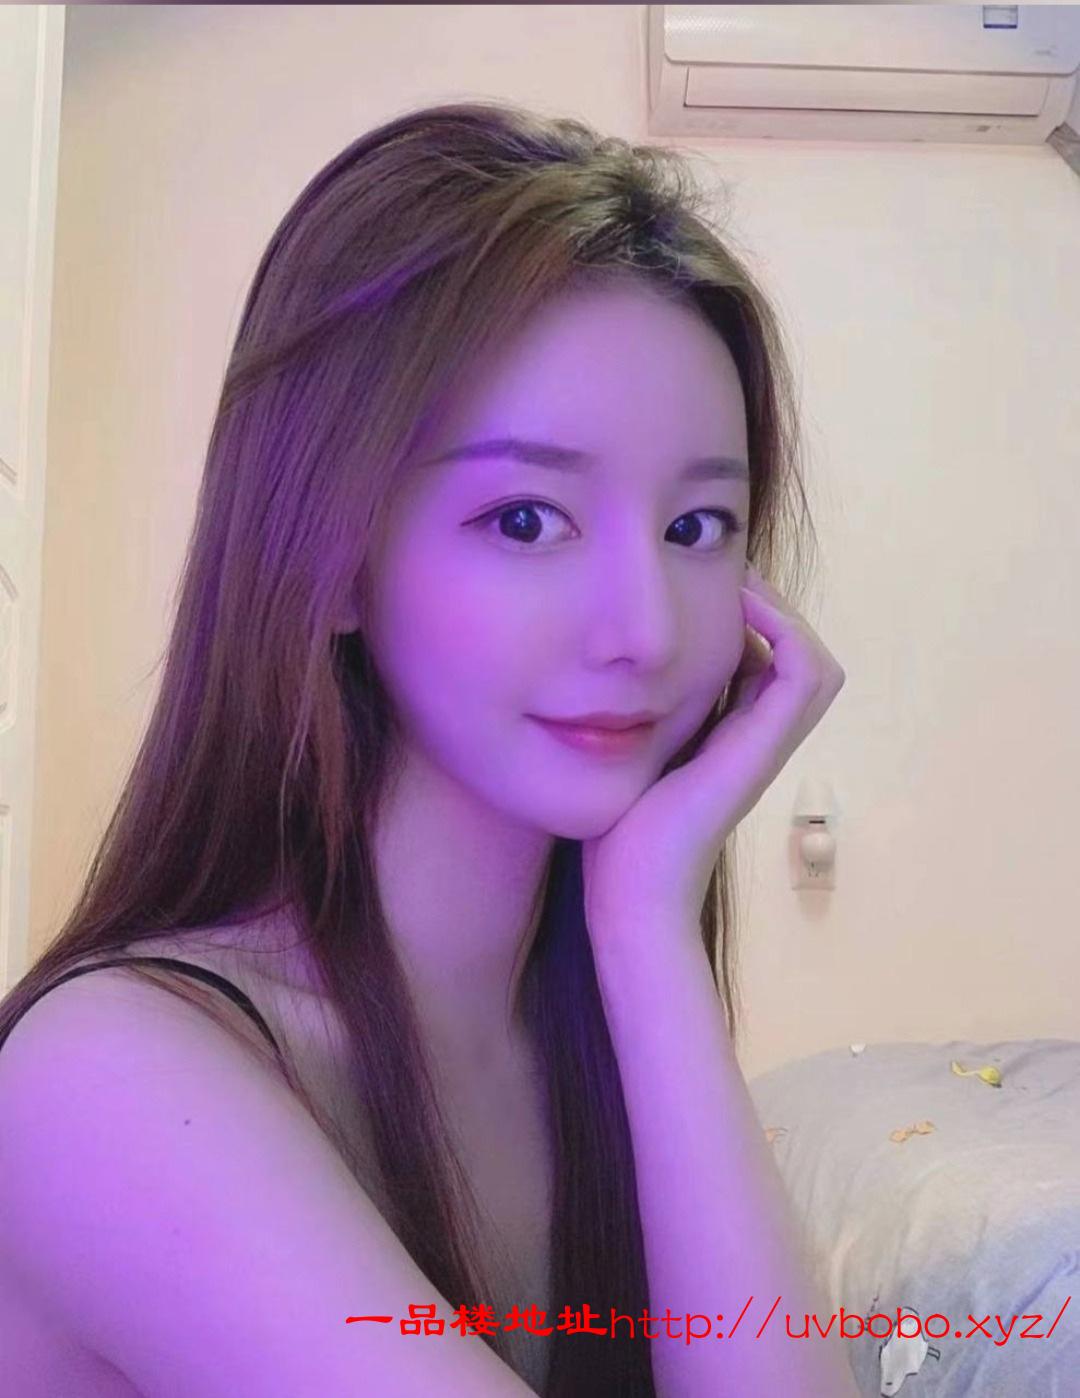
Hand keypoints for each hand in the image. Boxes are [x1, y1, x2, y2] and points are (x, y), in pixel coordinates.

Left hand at [581, 564, 845, 943]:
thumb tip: (593, 676)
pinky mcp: (762, 746)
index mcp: (726, 741)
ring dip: (780, 614)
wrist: (631, 898)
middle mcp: (754, 740)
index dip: (741, 621)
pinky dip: (784, 630)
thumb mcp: (620, 761)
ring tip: (736, 584)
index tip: (697, 588)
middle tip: (723, 576)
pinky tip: (736, 608)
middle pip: (792, 657)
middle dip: (764, 608)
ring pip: (810, 661)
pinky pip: (803, 671)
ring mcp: (765, 744)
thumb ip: (621, 723)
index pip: (759, 663)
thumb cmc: (615, 840)